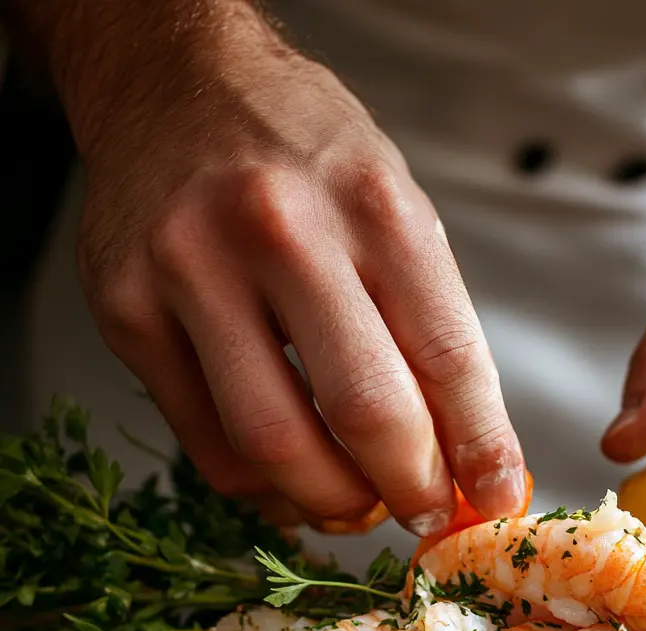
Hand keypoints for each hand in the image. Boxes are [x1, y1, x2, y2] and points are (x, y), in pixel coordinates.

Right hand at [56, 2, 524, 535]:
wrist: (175, 82)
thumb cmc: (302, 153)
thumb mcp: (394, 212)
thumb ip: (429, 327)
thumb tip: (463, 453)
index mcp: (373, 204)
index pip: (449, 356)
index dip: (482, 448)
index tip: (496, 495)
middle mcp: (281, 230)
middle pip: (365, 410)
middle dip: (410, 488)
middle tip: (424, 510)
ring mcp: (191, 270)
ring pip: (276, 445)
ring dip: (334, 502)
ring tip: (359, 503)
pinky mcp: (126, 311)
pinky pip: (209, 445)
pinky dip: (264, 487)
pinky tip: (292, 481)